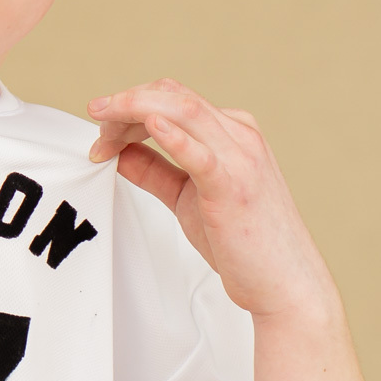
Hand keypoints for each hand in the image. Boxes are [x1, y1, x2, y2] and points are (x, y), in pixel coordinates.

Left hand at [86, 79, 338, 320]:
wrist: (286, 284)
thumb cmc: (243, 243)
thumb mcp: (187, 197)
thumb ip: (155, 171)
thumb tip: (117, 152)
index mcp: (233, 132)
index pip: (173, 98)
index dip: (131, 106)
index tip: (102, 133)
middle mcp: (240, 136)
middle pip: (173, 95)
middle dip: (126, 102)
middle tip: (94, 119)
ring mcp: (241, 159)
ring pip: (184, 110)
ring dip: (135, 111)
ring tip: (104, 125)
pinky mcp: (233, 188)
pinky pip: (201, 154)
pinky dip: (174, 137)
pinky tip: (150, 127)